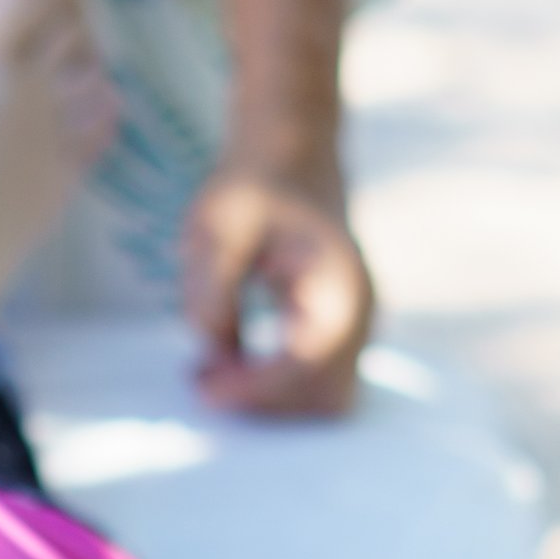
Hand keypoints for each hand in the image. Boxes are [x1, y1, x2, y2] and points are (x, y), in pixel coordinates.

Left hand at [182, 162, 373, 417]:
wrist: (288, 154)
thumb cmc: (253, 185)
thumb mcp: (219, 223)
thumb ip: (212, 282)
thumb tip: (210, 346)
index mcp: (341, 287)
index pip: (306, 368)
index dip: (252, 388)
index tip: (200, 383)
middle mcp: (360, 314)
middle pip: (323, 402)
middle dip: (262, 403)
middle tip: (200, 376)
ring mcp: (355, 328)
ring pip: (321, 403)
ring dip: (266, 401)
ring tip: (208, 370)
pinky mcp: (337, 336)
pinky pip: (312, 389)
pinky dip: (270, 390)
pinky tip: (225, 364)